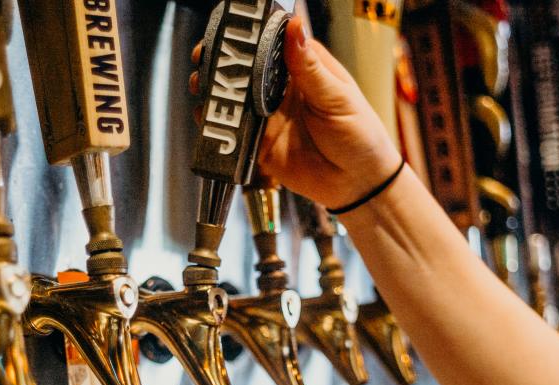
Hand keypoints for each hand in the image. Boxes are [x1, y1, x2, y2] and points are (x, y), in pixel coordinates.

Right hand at [191, 18, 401, 209]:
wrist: (358, 186)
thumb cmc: (359, 136)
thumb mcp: (337, 98)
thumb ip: (309, 66)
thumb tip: (295, 25)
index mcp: (303, 68)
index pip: (270, 42)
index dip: (246, 35)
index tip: (229, 30)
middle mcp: (281, 89)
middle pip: (243, 69)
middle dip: (220, 61)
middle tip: (204, 58)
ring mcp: (268, 117)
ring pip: (232, 99)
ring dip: (213, 90)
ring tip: (199, 84)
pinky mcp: (258, 145)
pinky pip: (231, 133)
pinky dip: (216, 125)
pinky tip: (206, 117)